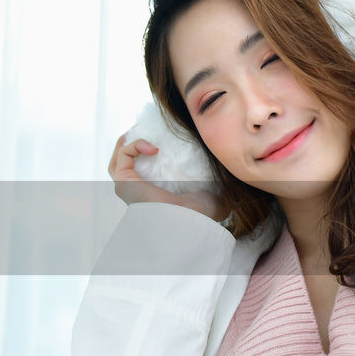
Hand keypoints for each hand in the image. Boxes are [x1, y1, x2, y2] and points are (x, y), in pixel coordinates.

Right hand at [107, 132, 228, 221]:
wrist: (191, 223)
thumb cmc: (202, 215)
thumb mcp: (213, 192)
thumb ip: (220, 182)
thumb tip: (236, 171)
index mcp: (153, 192)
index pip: (141, 167)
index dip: (148, 147)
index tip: (166, 137)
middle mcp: (136, 191)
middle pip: (124, 160)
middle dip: (135, 140)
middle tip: (154, 132)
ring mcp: (126, 187)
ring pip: (118, 156)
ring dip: (132, 139)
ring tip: (150, 134)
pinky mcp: (123, 182)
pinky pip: (124, 153)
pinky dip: (136, 144)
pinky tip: (155, 148)